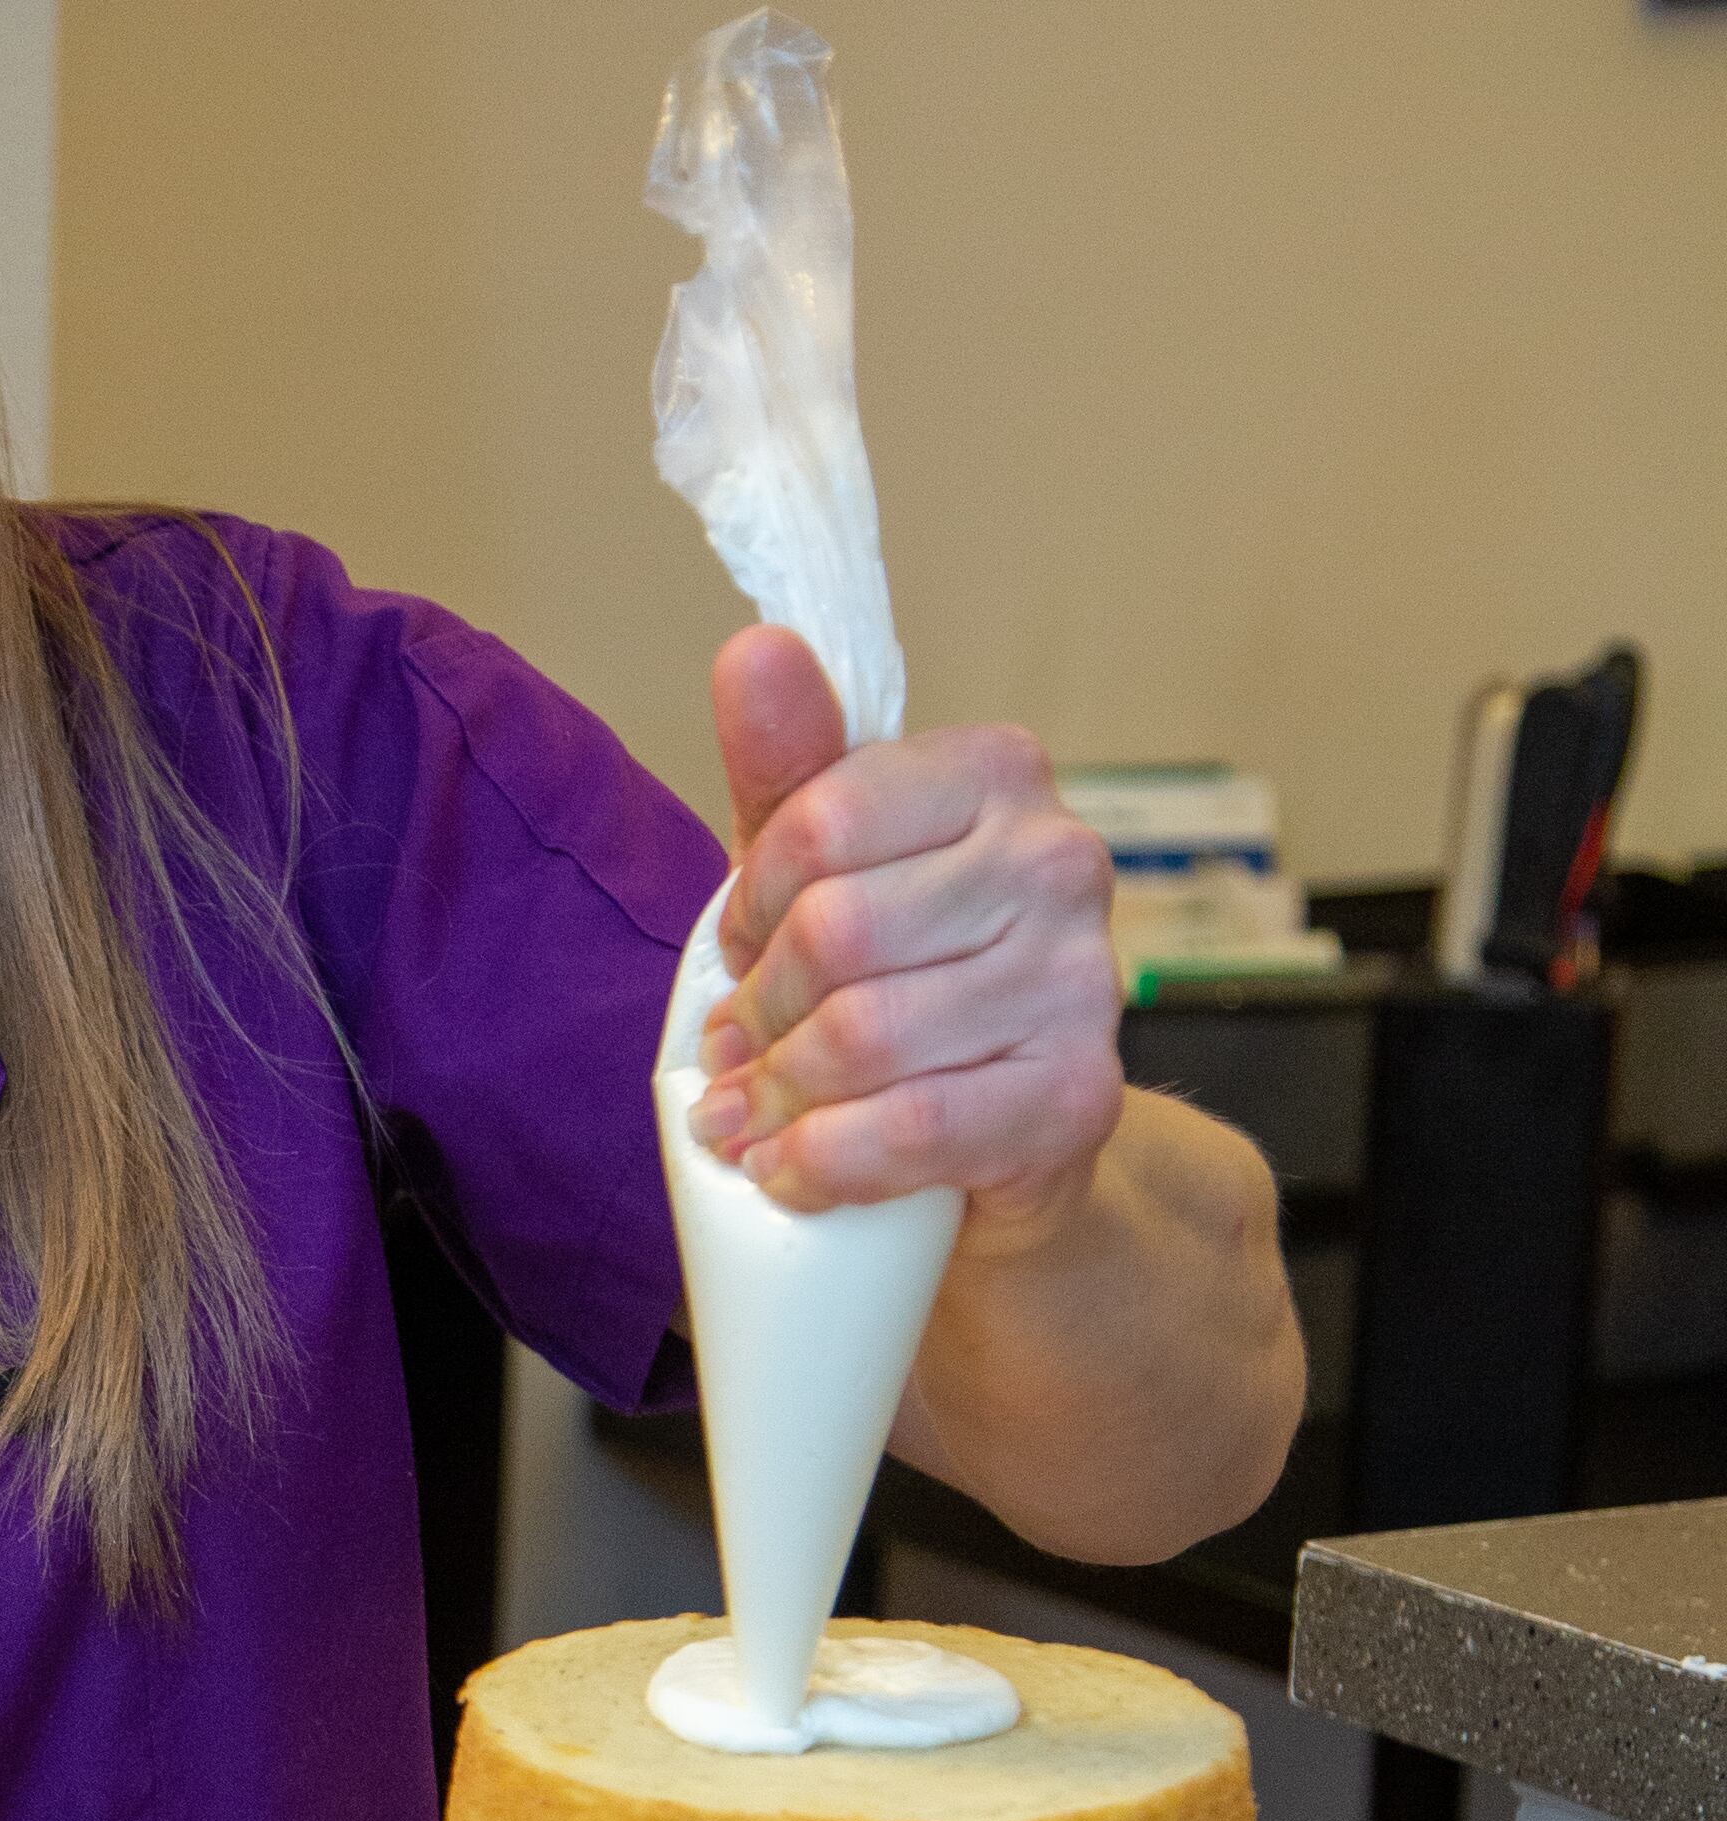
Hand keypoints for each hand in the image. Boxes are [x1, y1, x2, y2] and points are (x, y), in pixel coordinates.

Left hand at [687, 625, 1123, 1242]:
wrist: (1013, 1136)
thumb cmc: (910, 983)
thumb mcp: (835, 870)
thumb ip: (791, 769)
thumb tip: (756, 649)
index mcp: (997, 773)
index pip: (815, 824)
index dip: (750, 910)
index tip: (741, 954)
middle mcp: (1059, 860)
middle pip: (832, 934)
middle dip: (757, 1011)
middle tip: (737, 1052)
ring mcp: (1082, 980)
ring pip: (862, 1037)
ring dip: (777, 1096)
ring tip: (750, 1117)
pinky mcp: (1078, 1096)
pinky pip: (908, 1127)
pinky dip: (822, 1162)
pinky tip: (791, 1170)